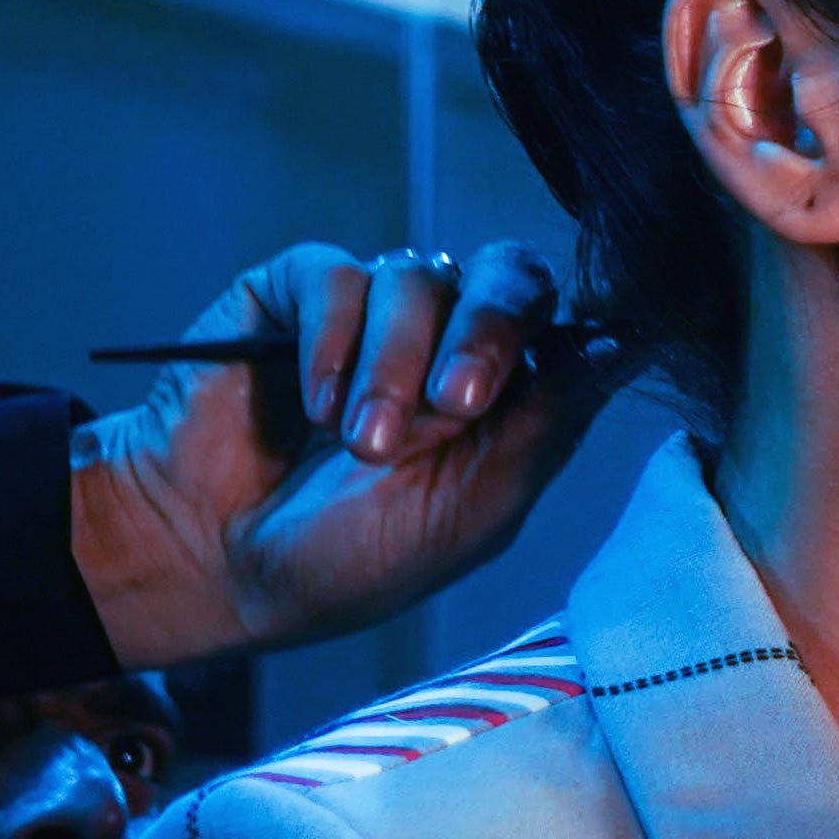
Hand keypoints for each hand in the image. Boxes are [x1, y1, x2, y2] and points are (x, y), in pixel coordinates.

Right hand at [67, 242, 623, 667]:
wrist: (216, 564)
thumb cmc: (347, 558)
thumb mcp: (470, 515)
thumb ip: (546, 432)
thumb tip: (622, 349)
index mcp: (507, 400)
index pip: (567, 325)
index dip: (569, 335)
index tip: (555, 377)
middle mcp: (447, 343)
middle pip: (510, 275)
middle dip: (490, 332)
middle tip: (456, 405)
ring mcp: (374, 313)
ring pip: (422, 276)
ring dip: (396, 366)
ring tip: (360, 444)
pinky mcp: (296, 292)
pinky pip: (340, 276)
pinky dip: (333, 342)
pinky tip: (314, 409)